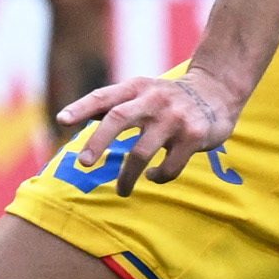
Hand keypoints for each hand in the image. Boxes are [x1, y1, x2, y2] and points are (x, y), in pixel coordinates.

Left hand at [52, 63, 243, 192]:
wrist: (216, 91)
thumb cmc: (166, 98)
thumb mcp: (139, 92)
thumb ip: (109, 105)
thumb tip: (66, 117)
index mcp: (136, 87)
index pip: (103, 97)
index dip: (81, 108)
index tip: (61, 121)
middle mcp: (153, 99)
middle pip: (118, 119)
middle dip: (97, 142)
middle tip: (83, 164)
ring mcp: (174, 117)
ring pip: (141, 152)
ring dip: (127, 176)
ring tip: (121, 190)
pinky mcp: (194, 135)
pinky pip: (168, 166)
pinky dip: (157, 176)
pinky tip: (153, 176)